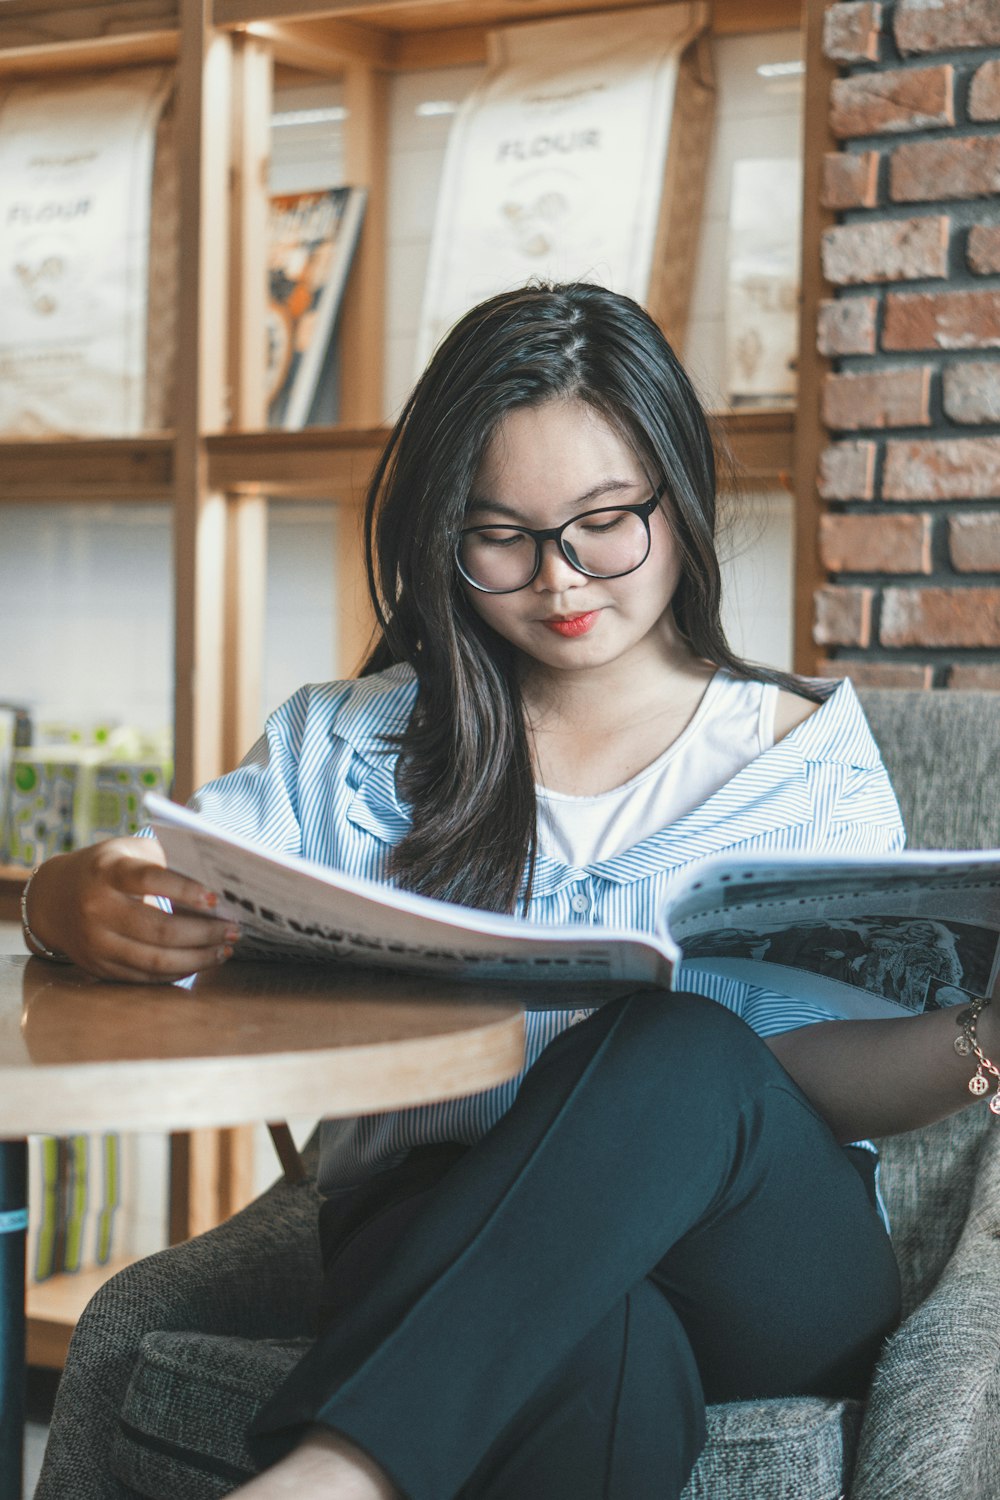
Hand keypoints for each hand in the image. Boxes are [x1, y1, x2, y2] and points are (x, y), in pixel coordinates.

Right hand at [25, 837, 238, 983]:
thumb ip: (168, 858)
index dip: (186, 890)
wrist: (53, 899)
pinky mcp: (99, 967)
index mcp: (107, 872)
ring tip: (225, 949)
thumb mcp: (130, 851)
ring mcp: (95, 942)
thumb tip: (220, 880)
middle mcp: (97, 908)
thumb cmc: (107, 868)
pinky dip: (178, 972)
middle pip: (159, 929)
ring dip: (198, 958)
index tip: (218, 899)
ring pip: (156, 960)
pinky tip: (200, 962)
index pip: (150, 880)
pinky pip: (146, 976)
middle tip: (235, 929)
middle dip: (205, 932)